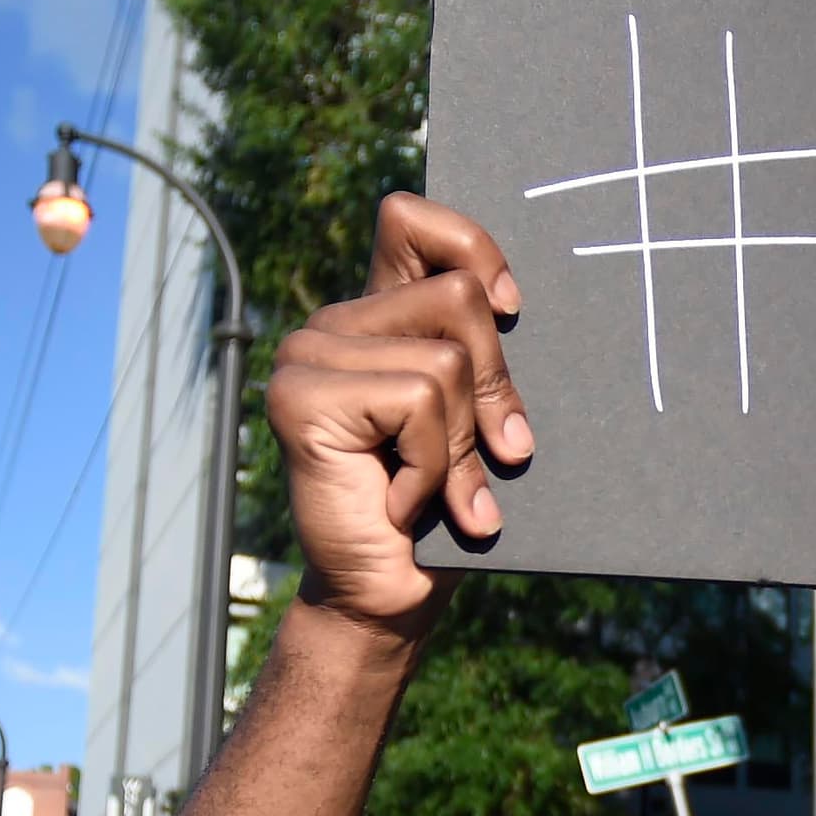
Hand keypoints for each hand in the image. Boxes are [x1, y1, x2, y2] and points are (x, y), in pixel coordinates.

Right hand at [268, 194, 531, 632]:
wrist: (388, 597)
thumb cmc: (441, 510)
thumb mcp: (475, 417)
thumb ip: (479, 356)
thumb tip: (513, 303)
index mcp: (376, 314)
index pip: (411, 219)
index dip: (472, 247)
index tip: (512, 308)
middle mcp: (335, 324)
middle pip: (457, 298)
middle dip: (494, 387)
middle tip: (495, 454)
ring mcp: (308, 355)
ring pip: (444, 360)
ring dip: (461, 445)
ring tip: (438, 492)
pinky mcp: (302, 397)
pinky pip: (417, 400)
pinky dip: (433, 466)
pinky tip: (402, 503)